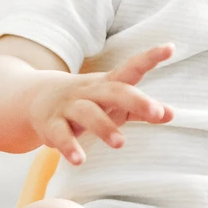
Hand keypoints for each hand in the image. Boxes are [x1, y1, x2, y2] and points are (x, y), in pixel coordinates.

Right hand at [28, 45, 173, 164]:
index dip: (150, 58)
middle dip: (136, 100)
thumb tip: (172, 114)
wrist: (36, 97)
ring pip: (87, 113)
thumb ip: (141, 110)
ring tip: (120, 143)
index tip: (170, 47)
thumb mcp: (114, 102)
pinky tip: (80, 159)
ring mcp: (69, 106)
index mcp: (108, 84)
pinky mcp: (51, 124)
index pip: (131, 68)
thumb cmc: (87, 101)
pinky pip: (61, 134)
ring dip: (104, 127)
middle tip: (156, 113)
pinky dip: (69, 146)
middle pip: (114, 91)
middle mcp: (90, 91)